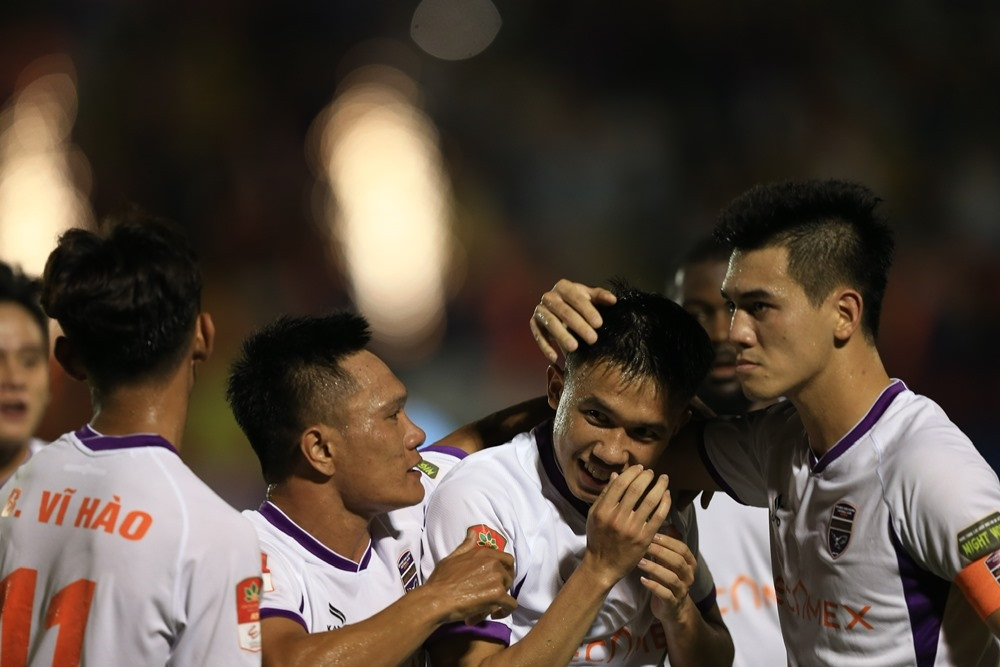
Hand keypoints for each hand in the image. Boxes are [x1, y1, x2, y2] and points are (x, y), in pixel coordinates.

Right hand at [425, 528, 516, 624]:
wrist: (436, 599)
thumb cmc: (440, 580)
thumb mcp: (451, 558)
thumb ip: (465, 547)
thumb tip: (473, 534)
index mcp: (483, 553)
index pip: (507, 559)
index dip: (505, 571)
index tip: (497, 580)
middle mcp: (493, 562)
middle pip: (509, 576)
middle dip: (502, 586)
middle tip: (491, 595)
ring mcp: (497, 578)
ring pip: (508, 591)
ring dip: (499, 600)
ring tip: (483, 608)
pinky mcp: (498, 595)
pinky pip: (510, 605)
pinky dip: (504, 612)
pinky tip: (493, 615)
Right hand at [530, 279, 616, 363]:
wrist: (563, 311)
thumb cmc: (580, 304)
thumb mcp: (591, 299)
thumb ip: (601, 297)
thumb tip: (613, 300)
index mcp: (564, 287)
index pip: (576, 298)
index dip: (588, 310)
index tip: (599, 324)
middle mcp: (549, 296)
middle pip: (564, 311)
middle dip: (579, 326)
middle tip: (593, 339)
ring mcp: (540, 310)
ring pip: (550, 323)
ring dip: (562, 336)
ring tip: (574, 348)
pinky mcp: (534, 323)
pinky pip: (538, 335)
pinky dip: (545, 347)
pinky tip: (555, 358)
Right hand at [583, 465, 671, 586]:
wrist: (603, 565)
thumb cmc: (597, 538)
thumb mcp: (594, 515)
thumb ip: (604, 495)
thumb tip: (616, 475)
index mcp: (603, 511)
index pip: (620, 484)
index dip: (632, 472)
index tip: (639, 468)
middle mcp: (617, 518)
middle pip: (636, 489)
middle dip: (647, 476)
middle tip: (652, 472)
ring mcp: (632, 529)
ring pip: (650, 501)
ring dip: (660, 486)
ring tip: (664, 479)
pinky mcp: (644, 539)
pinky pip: (658, 516)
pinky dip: (665, 503)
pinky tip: (667, 495)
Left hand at [639, 531, 696, 621]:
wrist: (672, 608)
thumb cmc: (667, 578)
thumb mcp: (669, 560)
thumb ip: (670, 544)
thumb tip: (668, 522)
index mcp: (690, 564)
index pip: (683, 549)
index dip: (669, 541)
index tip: (653, 534)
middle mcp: (689, 577)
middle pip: (678, 562)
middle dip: (661, 552)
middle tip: (644, 545)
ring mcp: (682, 591)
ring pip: (672, 578)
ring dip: (655, 568)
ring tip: (640, 562)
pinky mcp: (672, 604)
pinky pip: (665, 594)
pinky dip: (653, 586)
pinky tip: (642, 579)